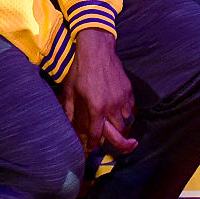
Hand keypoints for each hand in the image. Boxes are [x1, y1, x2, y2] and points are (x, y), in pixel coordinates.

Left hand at [61, 29, 136, 154]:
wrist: (97, 49)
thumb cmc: (80, 69)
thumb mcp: (70, 90)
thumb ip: (69, 109)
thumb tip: (68, 124)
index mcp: (96, 108)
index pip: (97, 135)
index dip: (94, 144)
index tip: (93, 148)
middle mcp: (111, 106)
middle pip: (119, 133)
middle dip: (120, 143)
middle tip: (124, 147)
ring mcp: (122, 98)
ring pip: (126, 121)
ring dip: (122, 126)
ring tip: (120, 129)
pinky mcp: (129, 90)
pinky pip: (131, 108)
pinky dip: (127, 112)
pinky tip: (122, 111)